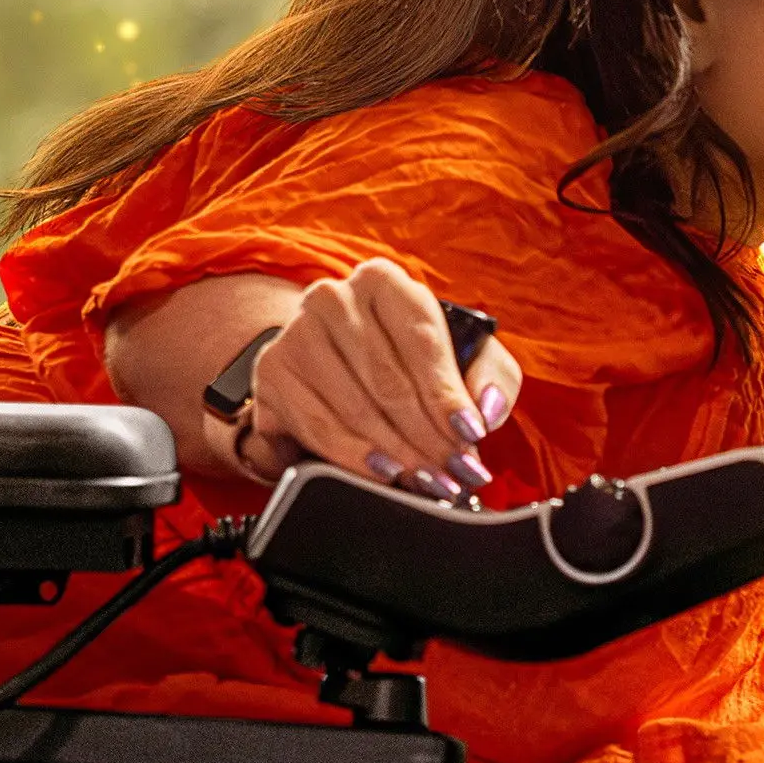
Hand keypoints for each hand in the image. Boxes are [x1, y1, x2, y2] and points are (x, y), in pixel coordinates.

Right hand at [217, 256, 525, 494]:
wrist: (331, 358)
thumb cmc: (404, 355)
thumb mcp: (460, 353)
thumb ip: (490, 376)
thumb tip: (489, 411)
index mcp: (383, 281)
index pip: (422, 342)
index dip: (449, 395)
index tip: (472, 434)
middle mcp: (333, 298)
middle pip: (389, 382)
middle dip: (429, 438)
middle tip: (455, 474)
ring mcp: (296, 333)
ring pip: (357, 409)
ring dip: (399, 455)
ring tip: (429, 481)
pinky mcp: (273, 372)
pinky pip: (319, 426)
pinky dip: (354, 456)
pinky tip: (382, 472)